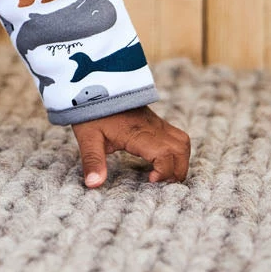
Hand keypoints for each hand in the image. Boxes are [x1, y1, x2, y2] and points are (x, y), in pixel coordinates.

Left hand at [71, 105, 189, 187]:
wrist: (94, 87)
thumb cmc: (91, 113)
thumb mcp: (87, 138)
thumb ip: (93, 161)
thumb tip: (93, 184)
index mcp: (137, 132)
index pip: (164, 154)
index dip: (164, 171)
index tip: (150, 181)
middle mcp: (152, 127)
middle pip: (180, 149)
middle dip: (177, 170)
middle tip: (160, 182)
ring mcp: (156, 123)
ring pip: (182, 142)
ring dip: (180, 161)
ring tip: (164, 174)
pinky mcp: (155, 121)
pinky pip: (176, 136)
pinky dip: (176, 152)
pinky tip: (161, 161)